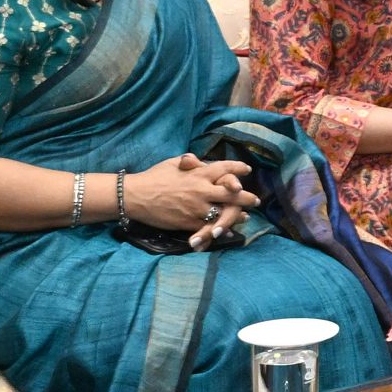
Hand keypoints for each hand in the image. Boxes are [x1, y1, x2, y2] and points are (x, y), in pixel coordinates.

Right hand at [123, 153, 254, 237]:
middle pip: (232, 194)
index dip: (238, 169)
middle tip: (255, 199)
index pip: (225, 168)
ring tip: (246, 216)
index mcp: (198, 173)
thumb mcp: (173, 163)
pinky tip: (228, 230)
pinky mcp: (189, 222)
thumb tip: (202, 162)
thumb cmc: (154, 177)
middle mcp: (202, 190)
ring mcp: (197, 208)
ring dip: (237, 215)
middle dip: (246, 197)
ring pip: (224, 212)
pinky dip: (221, 229)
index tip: (247, 170)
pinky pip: (210, 227)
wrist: (136, 196)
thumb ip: (192, 163)